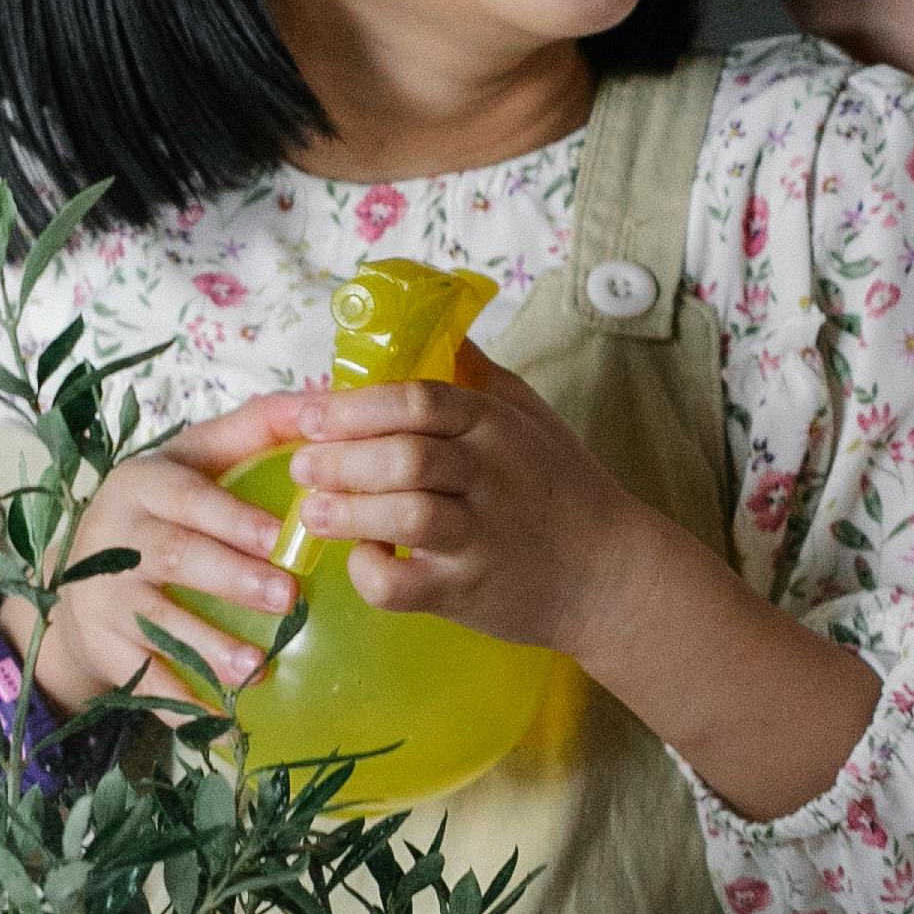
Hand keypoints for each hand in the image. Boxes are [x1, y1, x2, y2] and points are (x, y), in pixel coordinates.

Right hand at [22, 400, 316, 712]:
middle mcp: (114, 536)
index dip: (232, 517)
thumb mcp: (193, 459)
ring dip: (206, 646)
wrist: (79, 579)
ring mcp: (103, 597)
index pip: (187, 496)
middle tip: (287, 600)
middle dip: (231, 579)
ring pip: (154, 622)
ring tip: (256, 669)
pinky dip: (179, 704)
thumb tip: (328, 399)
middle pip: (173, 557)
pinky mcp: (104, 649)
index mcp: (143, 484)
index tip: (280, 537)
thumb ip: (255, 429)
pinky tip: (222, 721)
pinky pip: (140, 680)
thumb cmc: (160, 509)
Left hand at [281, 343, 689, 661]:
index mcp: (496, 425)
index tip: (311, 414)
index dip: (356, 407)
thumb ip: (475, 374)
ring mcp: (482, 535)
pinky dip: (371, 572)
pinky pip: (404, 584)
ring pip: (404, 515)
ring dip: (347, 513)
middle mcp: (491, 476)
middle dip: (340, 459)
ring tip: (313, 511)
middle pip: (404, 456)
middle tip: (301, 464)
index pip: (419, 401)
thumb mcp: (530, 415)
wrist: (611, 574)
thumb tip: (428, 324)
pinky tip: (362, 559)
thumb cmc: (563, 489)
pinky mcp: (469, 589)